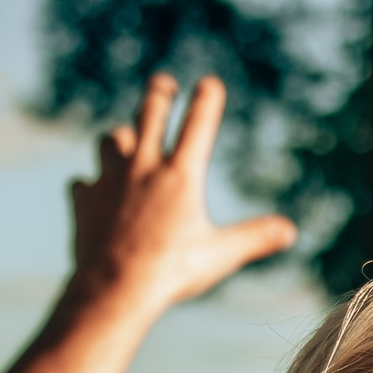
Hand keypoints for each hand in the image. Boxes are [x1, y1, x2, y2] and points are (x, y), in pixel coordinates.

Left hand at [69, 74, 297, 315]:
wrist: (114, 288)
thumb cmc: (171, 271)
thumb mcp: (220, 255)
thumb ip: (255, 238)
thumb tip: (289, 231)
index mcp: (180, 174)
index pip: (198, 122)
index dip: (207, 98)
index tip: (209, 83)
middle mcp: (143, 166)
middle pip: (149, 111)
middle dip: (159, 93)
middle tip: (163, 83)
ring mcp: (109, 180)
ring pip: (110, 140)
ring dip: (119, 138)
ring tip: (124, 140)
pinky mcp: (84, 200)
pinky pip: (83, 183)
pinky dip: (89, 186)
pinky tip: (93, 193)